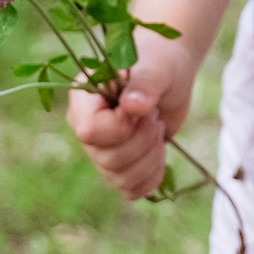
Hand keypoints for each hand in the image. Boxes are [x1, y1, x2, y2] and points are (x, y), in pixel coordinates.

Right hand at [67, 32, 196, 199]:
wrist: (170, 74)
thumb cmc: (158, 63)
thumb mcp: (155, 67)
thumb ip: (144, 84)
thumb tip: (133, 107)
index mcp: (83, 99)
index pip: (90, 131)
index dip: (121, 127)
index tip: (143, 109)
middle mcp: (86, 128)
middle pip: (108, 159)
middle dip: (142, 142)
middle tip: (155, 116)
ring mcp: (102, 150)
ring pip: (120, 179)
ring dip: (151, 158)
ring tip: (157, 129)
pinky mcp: (121, 166)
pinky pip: (131, 189)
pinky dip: (152, 176)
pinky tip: (160, 152)